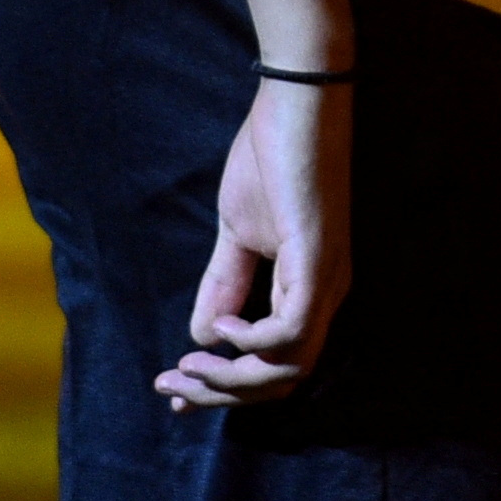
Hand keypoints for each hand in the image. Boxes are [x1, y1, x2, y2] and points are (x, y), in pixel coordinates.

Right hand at [160, 75, 350, 408]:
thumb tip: (202, 336)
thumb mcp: (239, 234)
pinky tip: (222, 328)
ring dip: (231, 379)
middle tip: (172, 387)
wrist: (297, 106)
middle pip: (284, 379)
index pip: (279, 365)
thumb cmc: (272, 160)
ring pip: (288, 367)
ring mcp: (327, 279)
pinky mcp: (318, 261)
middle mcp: (328, 293)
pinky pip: (291, 330)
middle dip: (223, 394)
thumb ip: (226, 284)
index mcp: (311, 290)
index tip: (176, 391)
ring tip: (188, 365)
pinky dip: (252, 342)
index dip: (228, 389)